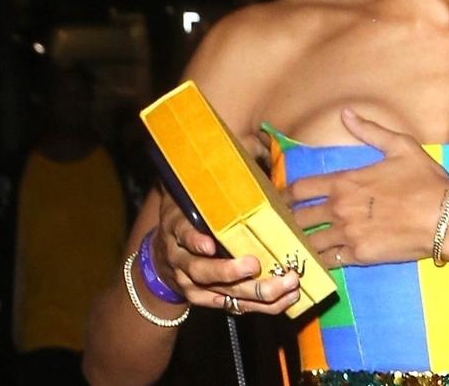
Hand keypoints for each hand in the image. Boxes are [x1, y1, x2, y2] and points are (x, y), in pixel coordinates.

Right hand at [151, 187, 299, 314]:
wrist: (162, 258)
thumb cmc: (190, 215)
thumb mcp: (193, 193)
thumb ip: (217, 175)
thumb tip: (254, 141)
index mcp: (177, 227)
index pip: (182, 234)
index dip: (194, 241)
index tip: (209, 244)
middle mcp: (181, 259)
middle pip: (202, 271)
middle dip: (230, 271)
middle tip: (256, 265)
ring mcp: (192, 284)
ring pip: (222, 293)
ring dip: (256, 292)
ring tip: (285, 284)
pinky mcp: (207, 301)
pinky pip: (234, 307)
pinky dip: (261, 306)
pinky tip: (285, 299)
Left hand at [286, 108, 448, 267]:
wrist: (446, 217)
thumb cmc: (425, 180)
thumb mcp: (400, 146)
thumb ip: (369, 130)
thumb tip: (346, 113)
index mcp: (345, 181)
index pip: (300, 188)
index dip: (285, 194)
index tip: (280, 199)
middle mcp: (340, 208)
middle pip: (299, 217)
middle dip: (289, 219)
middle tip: (283, 223)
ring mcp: (348, 234)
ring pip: (310, 241)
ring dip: (301, 241)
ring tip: (295, 243)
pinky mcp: (360, 256)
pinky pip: (328, 261)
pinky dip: (319, 260)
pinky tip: (316, 260)